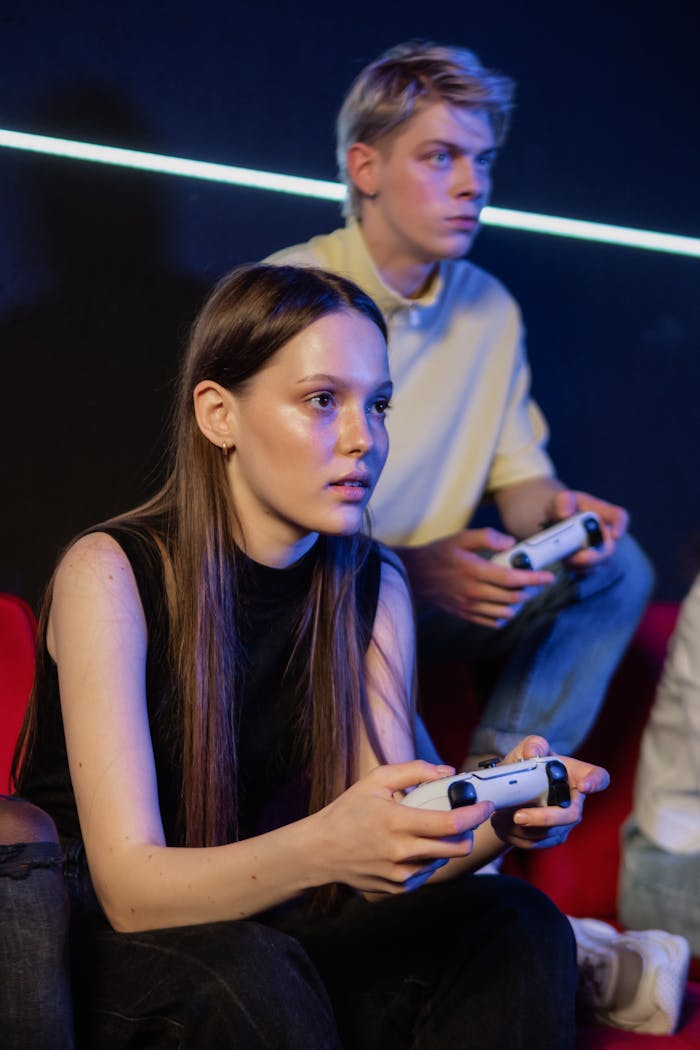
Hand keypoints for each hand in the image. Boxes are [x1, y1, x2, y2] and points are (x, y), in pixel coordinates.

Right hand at [315, 761, 494, 894]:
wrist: (321, 850)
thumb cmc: (349, 811)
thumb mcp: (376, 780)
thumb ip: (414, 770)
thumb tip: (447, 771)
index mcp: (396, 822)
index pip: (449, 823)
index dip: (474, 814)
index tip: (484, 805)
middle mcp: (401, 852)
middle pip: (457, 848)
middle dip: (467, 832)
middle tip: (462, 818)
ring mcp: (400, 875)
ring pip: (443, 861)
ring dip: (444, 845)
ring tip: (423, 831)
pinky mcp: (398, 889)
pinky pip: (426, 874)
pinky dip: (427, 859)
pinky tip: (409, 847)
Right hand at [401, 529, 554, 627]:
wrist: (414, 574)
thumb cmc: (438, 554)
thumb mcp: (460, 538)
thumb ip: (486, 537)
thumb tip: (510, 542)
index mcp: (475, 571)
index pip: (512, 577)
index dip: (535, 578)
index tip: (549, 576)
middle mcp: (474, 591)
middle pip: (513, 597)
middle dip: (530, 590)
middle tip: (536, 582)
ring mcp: (469, 606)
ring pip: (505, 612)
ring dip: (518, 604)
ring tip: (521, 593)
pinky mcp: (465, 614)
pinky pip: (491, 622)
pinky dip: (503, 617)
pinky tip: (505, 607)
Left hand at [490, 735, 609, 849]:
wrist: (511, 790)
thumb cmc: (526, 765)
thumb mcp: (526, 749)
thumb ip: (532, 745)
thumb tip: (530, 754)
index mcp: (575, 774)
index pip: (599, 777)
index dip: (596, 782)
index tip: (583, 786)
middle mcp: (575, 800)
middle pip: (571, 815)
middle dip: (544, 818)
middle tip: (517, 816)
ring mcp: (565, 822)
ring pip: (549, 833)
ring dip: (521, 829)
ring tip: (498, 817)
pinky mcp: (552, 836)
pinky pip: (536, 842)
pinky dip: (515, 837)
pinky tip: (500, 826)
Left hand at [548, 489, 628, 570]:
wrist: (553, 520)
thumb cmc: (562, 507)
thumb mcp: (561, 499)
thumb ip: (563, 502)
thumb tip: (564, 515)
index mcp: (602, 512)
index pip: (619, 517)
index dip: (620, 526)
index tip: (615, 535)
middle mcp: (604, 533)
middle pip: (609, 549)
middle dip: (594, 556)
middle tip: (576, 556)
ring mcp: (599, 550)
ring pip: (597, 563)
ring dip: (580, 563)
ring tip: (564, 555)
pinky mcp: (588, 563)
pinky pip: (586, 571)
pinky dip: (574, 568)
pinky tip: (564, 560)